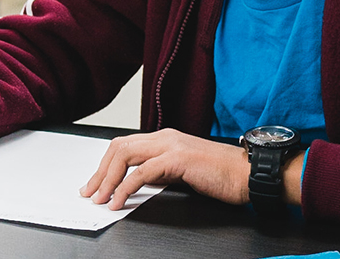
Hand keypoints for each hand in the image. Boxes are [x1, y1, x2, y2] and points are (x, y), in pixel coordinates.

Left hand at [79, 128, 249, 209]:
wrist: (249, 174)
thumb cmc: (223, 175)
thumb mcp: (184, 172)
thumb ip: (161, 172)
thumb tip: (137, 183)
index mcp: (166, 139)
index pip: (125, 146)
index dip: (106, 165)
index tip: (96, 185)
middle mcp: (166, 138)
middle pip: (119, 147)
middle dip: (100, 171)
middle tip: (90, 193)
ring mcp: (171, 146)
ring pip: (125, 155)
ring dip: (108, 179)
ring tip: (100, 198)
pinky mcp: (178, 159)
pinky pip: (141, 172)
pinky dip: (125, 187)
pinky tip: (119, 201)